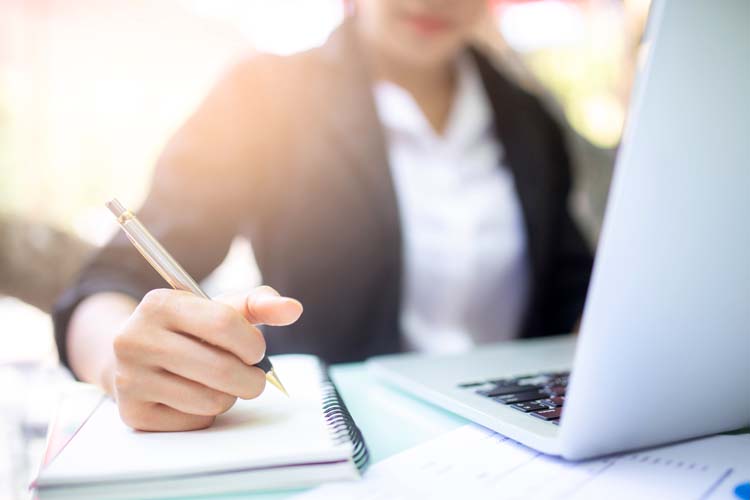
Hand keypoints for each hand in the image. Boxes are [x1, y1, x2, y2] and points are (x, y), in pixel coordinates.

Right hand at [110, 286, 301, 430]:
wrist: (138, 356)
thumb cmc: (190, 329)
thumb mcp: (220, 308)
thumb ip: (259, 304)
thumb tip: (293, 309)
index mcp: (160, 304)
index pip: (224, 324)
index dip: (252, 343)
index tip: (256, 351)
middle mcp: (135, 339)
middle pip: (221, 368)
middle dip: (251, 377)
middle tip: (253, 376)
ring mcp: (129, 378)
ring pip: (211, 400)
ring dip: (230, 395)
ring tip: (221, 382)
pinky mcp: (133, 413)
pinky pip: (195, 421)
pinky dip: (207, 412)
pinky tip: (195, 395)